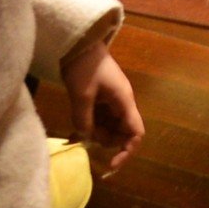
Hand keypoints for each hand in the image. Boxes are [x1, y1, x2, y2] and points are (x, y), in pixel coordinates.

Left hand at [57, 34, 142, 172]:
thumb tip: (85, 138)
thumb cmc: (84, 67)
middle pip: (121, 133)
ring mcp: (111, 101)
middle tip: (84, 140)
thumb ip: (84, 120)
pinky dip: (89, 127)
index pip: (135, 133)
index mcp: (124, 101)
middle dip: (104, 141)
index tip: (111, 164)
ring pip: (108, 128)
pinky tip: (73, 134)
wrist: (79, 43)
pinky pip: (98, 120)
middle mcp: (121, 103)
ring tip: (75, 136)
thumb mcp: (82, 95)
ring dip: (94, 135)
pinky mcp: (100, 99)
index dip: (127, 151)